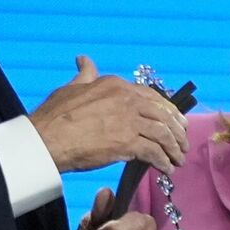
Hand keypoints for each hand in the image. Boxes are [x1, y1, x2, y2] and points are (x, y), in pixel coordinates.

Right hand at [32, 56, 188, 172]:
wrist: (47, 139)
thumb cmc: (55, 116)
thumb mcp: (71, 88)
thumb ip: (85, 75)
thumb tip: (84, 60)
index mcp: (116, 85)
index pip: (152, 97)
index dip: (168, 111)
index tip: (176, 122)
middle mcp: (127, 100)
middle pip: (163, 115)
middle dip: (177, 131)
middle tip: (182, 144)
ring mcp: (129, 121)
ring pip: (163, 134)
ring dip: (174, 149)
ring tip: (177, 160)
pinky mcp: (128, 143)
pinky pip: (154, 152)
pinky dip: (164, 161)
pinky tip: (166, 169)